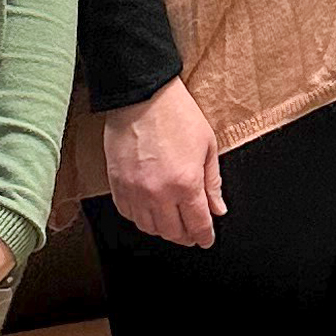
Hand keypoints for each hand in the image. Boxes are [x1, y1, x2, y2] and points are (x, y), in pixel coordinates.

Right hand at [104, 76, 225, 246]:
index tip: (206, 240)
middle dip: (185, 236)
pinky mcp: (117, 184)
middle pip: (173, 232)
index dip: (204, 237)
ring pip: (149, 227)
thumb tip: (218, 209)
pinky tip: (149, 210)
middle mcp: (158, 193)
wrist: (142, 96)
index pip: (197, 225)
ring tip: (171, 222)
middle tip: (191, 233)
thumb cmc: (176, 115)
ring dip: (163, 229)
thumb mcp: (207, 146)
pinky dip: (140, 217)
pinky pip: (128, 214)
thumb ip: (212, 182)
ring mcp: (135, 191)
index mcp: (186, 184)